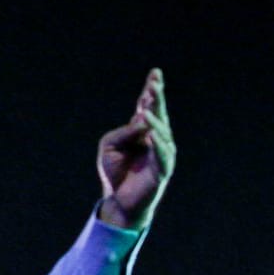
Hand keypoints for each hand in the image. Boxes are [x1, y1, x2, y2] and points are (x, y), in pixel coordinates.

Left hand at [97, 68, 174, 229]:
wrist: (119, 201)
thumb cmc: (115, 171)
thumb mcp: (110, 145)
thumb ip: (123, 131)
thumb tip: (141, 121)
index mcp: (143, 130)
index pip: (149, 106)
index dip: (153, 90)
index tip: (155, 73)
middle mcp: (156, 138)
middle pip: (158, 115)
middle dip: (156, 99)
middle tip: (154, 85)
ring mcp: (162, 153)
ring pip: (161, 133)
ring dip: (153, 122)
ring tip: (144, 111)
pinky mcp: (163, 170)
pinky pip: (163, 155)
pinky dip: (157, 144)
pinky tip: (152, 135)